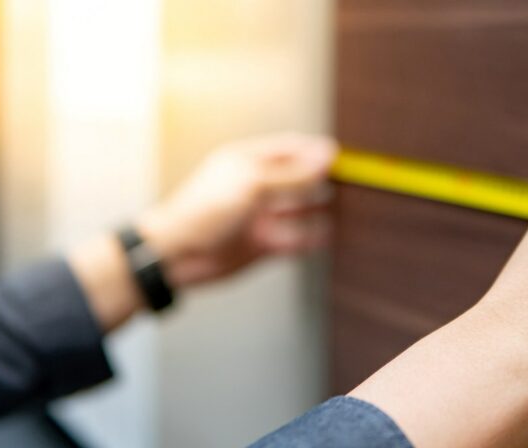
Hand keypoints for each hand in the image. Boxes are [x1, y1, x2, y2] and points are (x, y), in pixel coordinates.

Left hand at [139, 133, 336, 287]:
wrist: (177, 254)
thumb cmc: (202, 211)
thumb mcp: (253, 184)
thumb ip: (293, 173)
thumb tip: (325, 156)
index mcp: (248, 163)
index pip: (289, 149)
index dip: (314, 151)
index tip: (340, 157)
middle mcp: (255, 188)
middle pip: (296, 178)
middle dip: (320, 179)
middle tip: (349, 181)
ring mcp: (258, 216)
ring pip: (297, 209)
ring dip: (317, 207)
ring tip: (345, 206)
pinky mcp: (261, 244)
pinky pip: (293, 238)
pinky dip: (310, 237)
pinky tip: (325, 234)